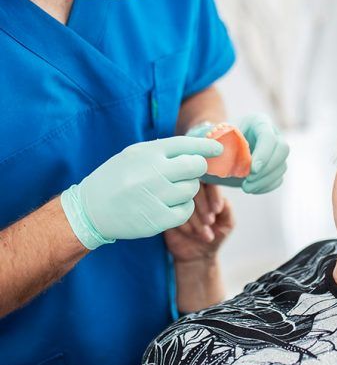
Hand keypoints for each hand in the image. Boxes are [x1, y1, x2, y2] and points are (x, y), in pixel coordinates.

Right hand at [60, 136, 222, 249]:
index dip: (206, 147)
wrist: (90, 209)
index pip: (186, 145)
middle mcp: (153, 173)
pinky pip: (185, 211)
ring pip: (192, 189)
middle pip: (195, 167)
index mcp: (147, 153)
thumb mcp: (134, 155)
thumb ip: (163, 151)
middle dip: (197, 169)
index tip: (218, 150)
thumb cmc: (116, 178)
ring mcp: (155, 197)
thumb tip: (197, 150)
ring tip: (170, 190)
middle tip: (190, 172)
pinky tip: (169, 205)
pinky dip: (182, 208)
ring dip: (187, 189)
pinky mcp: (157, 219)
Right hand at [164, 183, 234, 262]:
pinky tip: (190, 232)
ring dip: (195, 217)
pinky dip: (183, 222)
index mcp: (208, 191)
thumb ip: (227, 207)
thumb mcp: (228, 223)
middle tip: (210, 222)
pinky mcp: (167, 212)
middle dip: (204, 206)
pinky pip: (172, 211)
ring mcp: (178, 201)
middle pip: (195, 187)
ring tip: (203, 233)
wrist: (197, 255)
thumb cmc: (215, 235)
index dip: (214, 194)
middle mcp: (192, 192)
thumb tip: (220, 198)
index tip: (217, 210)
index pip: (210, 181)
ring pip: (183, 199)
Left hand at [186, 113, 288, 193]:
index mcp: (258, 122)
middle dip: (267, 169)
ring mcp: (276, 151)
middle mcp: (272, 134)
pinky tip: (252, 188)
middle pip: (282, 150)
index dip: (264, 153)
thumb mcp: (212, 137)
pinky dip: (266, 186)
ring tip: (246, 187)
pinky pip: (278, 178)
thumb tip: (213, 148)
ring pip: (281, 166)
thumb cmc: (215, 140)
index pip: (269, 136)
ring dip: (265, 180)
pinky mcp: (275, 166)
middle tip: (248, 181)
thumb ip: (212, 141)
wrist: (220, 149)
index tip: (252, 170)